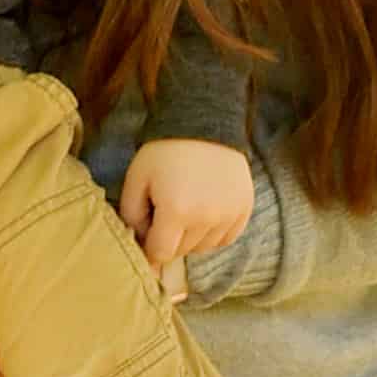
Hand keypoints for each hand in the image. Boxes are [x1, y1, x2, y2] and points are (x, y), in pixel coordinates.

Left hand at [118, 138, 253, 294]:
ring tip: (186, 207)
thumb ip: (132, 218)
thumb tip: (139, 246)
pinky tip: (205, 210)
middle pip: (182, 251)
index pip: (161, 253)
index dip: (150, 247)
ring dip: (191, 236)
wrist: (203, 122)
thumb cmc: (164, 151)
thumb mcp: (136, 180)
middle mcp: (206, 218)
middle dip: (169, 238)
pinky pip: (225, 239)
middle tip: (165, 210)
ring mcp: (229, 215)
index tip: (147, 235)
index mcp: (177, 211)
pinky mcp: (244, 209)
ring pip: (204, 247)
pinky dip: (213, 232)